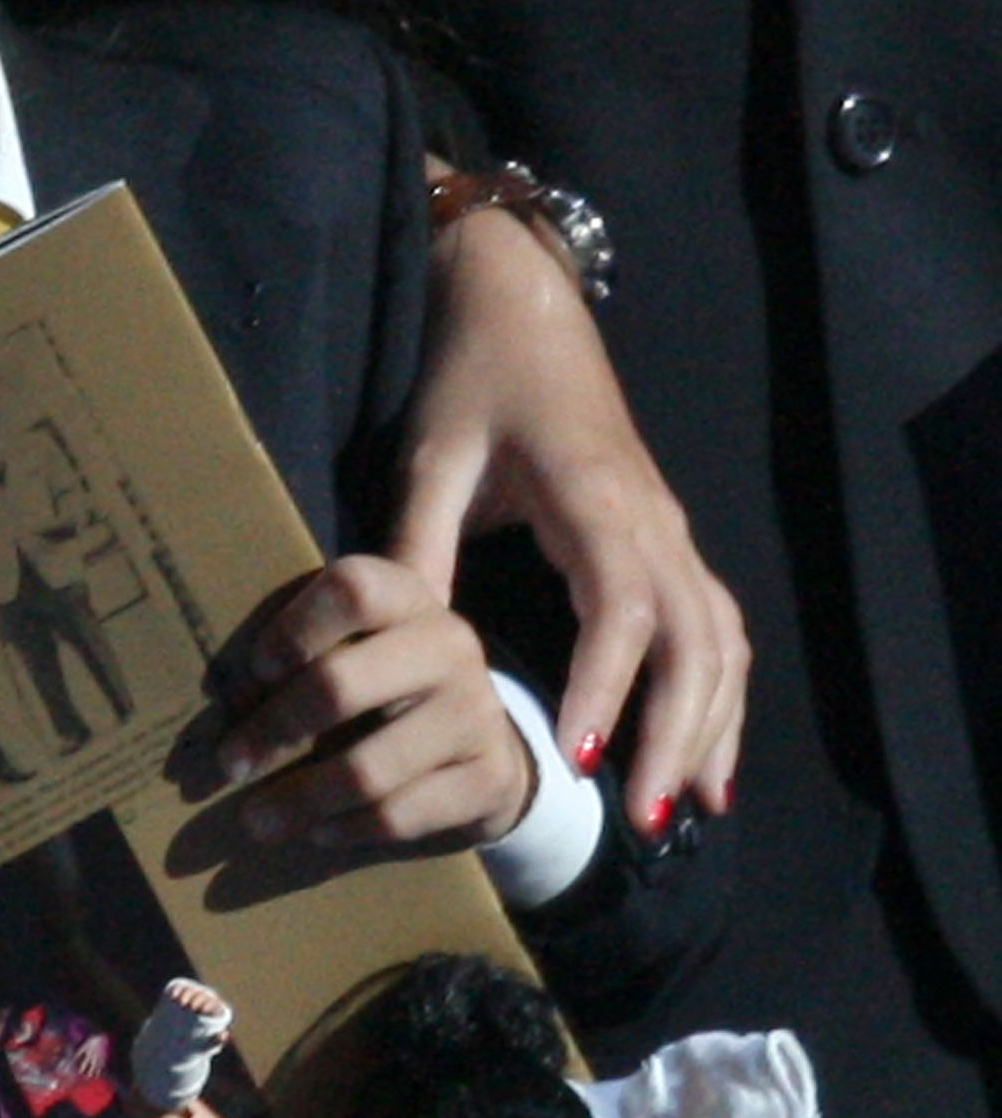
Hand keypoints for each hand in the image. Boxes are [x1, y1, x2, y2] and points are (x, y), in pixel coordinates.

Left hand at [215, 555, 533, 863]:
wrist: (482, 740)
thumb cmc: (387, 679)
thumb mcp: (358, 635)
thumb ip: (299, 631)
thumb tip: (221, 680)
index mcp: (407, 596)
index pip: (351, 589)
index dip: (293, 630)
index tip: (256, 672)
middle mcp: (449, 645)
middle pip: (339, 684)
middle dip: (272, 730)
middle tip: (230, 764)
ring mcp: (475, 712)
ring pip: (366, 769)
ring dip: (299, 801)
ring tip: (255, 820)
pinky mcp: (487, 777)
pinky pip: (398, 815)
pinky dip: (346, 829)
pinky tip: (317, 833)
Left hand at [390, 192, 747, 825]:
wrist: (525, 300)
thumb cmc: (474, 375)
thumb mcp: (431, 455)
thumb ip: (418, 544)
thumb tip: (396, 642)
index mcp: (594, 498)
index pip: (618, 607)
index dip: (602, 686)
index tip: (574, 754)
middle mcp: (652, 519)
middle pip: (694, 641)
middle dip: (676, 734)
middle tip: (645, 817)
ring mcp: (670, 527)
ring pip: (720, 639)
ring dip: (710, 724)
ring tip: (690, 810)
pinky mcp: (669, 536)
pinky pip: (717, 626)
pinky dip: (721, 696)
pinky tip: (708, 762)